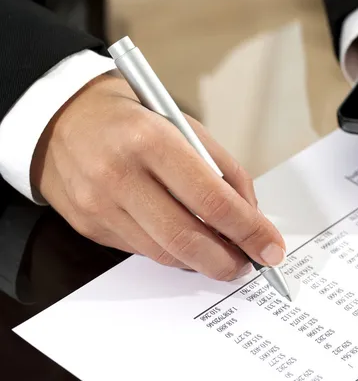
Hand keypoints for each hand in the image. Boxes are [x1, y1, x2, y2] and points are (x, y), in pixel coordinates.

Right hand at [31, 74, 285, 280]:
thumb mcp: (186, 125)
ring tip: (224, 255)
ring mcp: (99, 205)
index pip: (211, 200)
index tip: (270, 248)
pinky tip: (187, 243)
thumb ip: (223, 170)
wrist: (63, 117)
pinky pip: (142, 250)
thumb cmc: (135, 117)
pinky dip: (173, 252)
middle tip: (249, 263)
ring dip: (202, 261)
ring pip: (163, 252)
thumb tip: (250, 216)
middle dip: (227, 260)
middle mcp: (120, 175)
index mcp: (152, 141)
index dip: (248, 231)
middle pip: (186, 238)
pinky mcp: (88, 226)